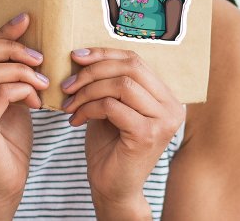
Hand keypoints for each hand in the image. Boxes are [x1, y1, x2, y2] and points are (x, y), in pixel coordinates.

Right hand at [0, 13, 48, 212]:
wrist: (5, 185)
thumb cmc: (8, 141)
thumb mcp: (9, 100)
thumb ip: (8, 75)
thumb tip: (26, 41)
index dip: (0, 33)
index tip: (26, 20)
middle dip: (11, 49)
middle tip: (39, 58)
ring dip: (21, 72)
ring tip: (42, 83)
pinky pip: (0, 95)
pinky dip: (23, 91)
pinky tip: (37, 102)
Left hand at [61, 48, 184, 210]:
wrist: (112, 186)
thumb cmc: (109, 143)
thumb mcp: (109, 103)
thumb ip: (107, 80)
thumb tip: (82, 54)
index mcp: (164, 94)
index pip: (134, 59)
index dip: (103, 53)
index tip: (76, 56)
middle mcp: (171, 105)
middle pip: (130, 67)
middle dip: (93, 70)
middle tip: (68, 84)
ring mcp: (163, 120)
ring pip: (121, 85)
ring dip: (88, 91)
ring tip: (70, 104)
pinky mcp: (148, 134)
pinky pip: (112, 106)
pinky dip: (89, 108)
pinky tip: (76, 120)